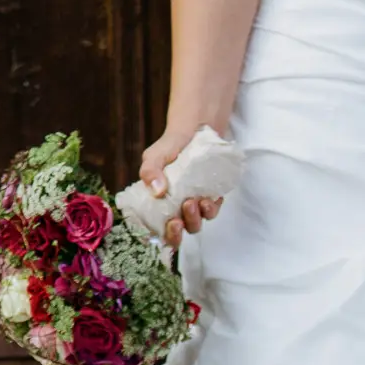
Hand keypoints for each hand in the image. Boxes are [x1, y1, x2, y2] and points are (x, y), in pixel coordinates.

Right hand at [140, 123, 223, 247]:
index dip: (168, 235)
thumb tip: (157, 191)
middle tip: (182, 212)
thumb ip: (150, 171)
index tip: (172, 224)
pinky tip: (209, 197)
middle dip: (184, 227)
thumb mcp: (154, 156)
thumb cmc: (171, 145)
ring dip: (198, 216)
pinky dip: (212, 207)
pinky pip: (214, 209)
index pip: (162, 229)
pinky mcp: (212, 196)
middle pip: (183, 229)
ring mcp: (196, 203)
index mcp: (161, 203)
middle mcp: (178, 207)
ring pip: (199, 221)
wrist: (195, 129)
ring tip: (196, 201)